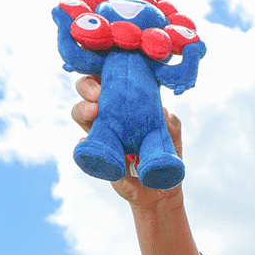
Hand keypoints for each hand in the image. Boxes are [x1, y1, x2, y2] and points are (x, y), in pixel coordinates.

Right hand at [71, 75, 186, 210]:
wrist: (160, 189)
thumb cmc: (165, 154)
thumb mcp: (173, 137)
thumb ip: (170, 124)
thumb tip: (163, 111)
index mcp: (125, 102)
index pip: (109, 78)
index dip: (102, 68)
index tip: (105, 65)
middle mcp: (109, 114)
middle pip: (87, 91)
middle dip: (87, 86)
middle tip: (97, 94)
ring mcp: (101, 133)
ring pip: (81, 113)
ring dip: (82, 109)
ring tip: (94, 112)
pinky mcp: (98, 155)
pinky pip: (83, 146)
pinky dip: (82, 143)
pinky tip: (85, 140)